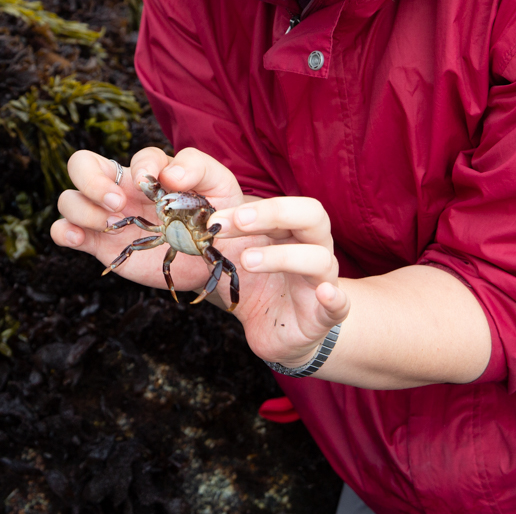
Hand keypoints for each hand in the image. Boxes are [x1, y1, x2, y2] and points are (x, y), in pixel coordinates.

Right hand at [52, 146, 248, 296]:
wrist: (213, 258)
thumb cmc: (217, 213)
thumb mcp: (219, 182)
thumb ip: (196, 166)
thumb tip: (169, 175)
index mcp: (150, 172)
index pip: (137, 157)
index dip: (142, 168)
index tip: (155, 187)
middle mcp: (122, 189)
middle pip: (80, 164)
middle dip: (92, 181)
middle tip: (119, 205)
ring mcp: (107, 216)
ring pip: (68, 199)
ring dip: (83, 209)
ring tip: (111, 225)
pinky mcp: (99, 244)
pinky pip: (63, 231)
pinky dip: (63, 232)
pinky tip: (79, 239)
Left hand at [52, 147, 345, 368]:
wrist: (274, 320)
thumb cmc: (216, 277)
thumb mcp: (164, 258)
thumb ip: (118, 241)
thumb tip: (60, 229)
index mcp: (232, 205)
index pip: (210, 170)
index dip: (184, 166)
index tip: (154, 178)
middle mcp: (276, 219)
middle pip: (271, 194)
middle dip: (243, 206)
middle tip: (211, 223)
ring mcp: (307, 252)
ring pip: (309, 222)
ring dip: (278, 238)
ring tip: (245, 254)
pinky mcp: (326, 295)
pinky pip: (336, 289)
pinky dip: (333, 291)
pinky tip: (325, 297)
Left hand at [206, 197, 350, 369]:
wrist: (277, 329)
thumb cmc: (255, 282)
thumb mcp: (233, 251)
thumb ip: (214, 225)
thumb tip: (176, 186)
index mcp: (292, 229)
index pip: (285, 203)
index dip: (254, 206)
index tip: (215, 217)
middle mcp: (313, 247)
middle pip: (311, 215)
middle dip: (273, 213)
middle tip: (235, 221)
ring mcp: (322, 279)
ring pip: (319, 258)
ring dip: (283, 256)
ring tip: (247, 261)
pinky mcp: (324, 314)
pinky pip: (340, 304)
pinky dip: (335, 297)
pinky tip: (324, 294)